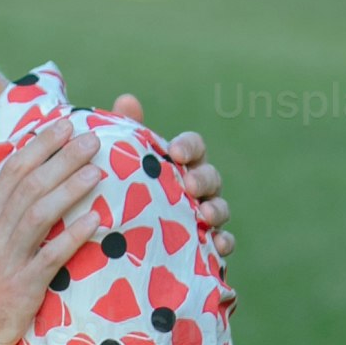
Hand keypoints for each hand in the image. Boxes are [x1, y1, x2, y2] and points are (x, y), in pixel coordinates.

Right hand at [0, 117, 105, 344]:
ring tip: (96, 170)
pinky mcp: (20, 288)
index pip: (12, 171)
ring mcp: (6, 259)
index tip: (65, 126)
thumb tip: (18, 205)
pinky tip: (96, 222)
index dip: (41, 146)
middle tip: (92, 138)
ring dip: (69, 188)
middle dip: (62, 158)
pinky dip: (73, 237)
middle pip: (29, 184)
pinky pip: (50, 257)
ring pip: (39, 213)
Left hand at [112, 91, 234, 287]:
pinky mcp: (205, 244)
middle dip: (203, 178)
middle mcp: (197, 187)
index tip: (174, 152)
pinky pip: (223, 242)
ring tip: (205, 216)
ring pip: (221, 207)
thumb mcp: (121, 166)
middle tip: (189, 184)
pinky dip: (224, 242)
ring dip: (217, 209)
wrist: (121, 243)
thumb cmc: (125, 193)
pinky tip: (217, 245)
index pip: (193, 146)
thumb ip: (126, 134)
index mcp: (180, 164)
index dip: (188, 147)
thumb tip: (127, 99)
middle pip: (211, 176)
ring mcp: (204, 215)